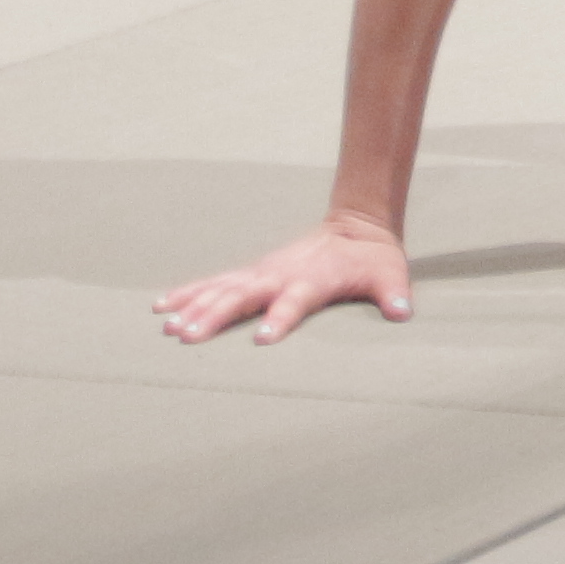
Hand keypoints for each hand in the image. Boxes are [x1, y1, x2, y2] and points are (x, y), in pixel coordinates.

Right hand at [156, 216, 412, 345]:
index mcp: (313, 280)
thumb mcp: (390, 273)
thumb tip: (403, 312)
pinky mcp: (252, 273)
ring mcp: (262, 272)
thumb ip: (394, 293)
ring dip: (194, 307)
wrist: (357, 224)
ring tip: (167, 327)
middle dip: (216, 316)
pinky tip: (161, 306)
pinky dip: (188, 293)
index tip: (262, 339)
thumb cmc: (373, 258)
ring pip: (221, 289)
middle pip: (244, 296)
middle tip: (187, 337)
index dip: (280, 318)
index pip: (294, 301)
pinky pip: (214, 283)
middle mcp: (280, 274)